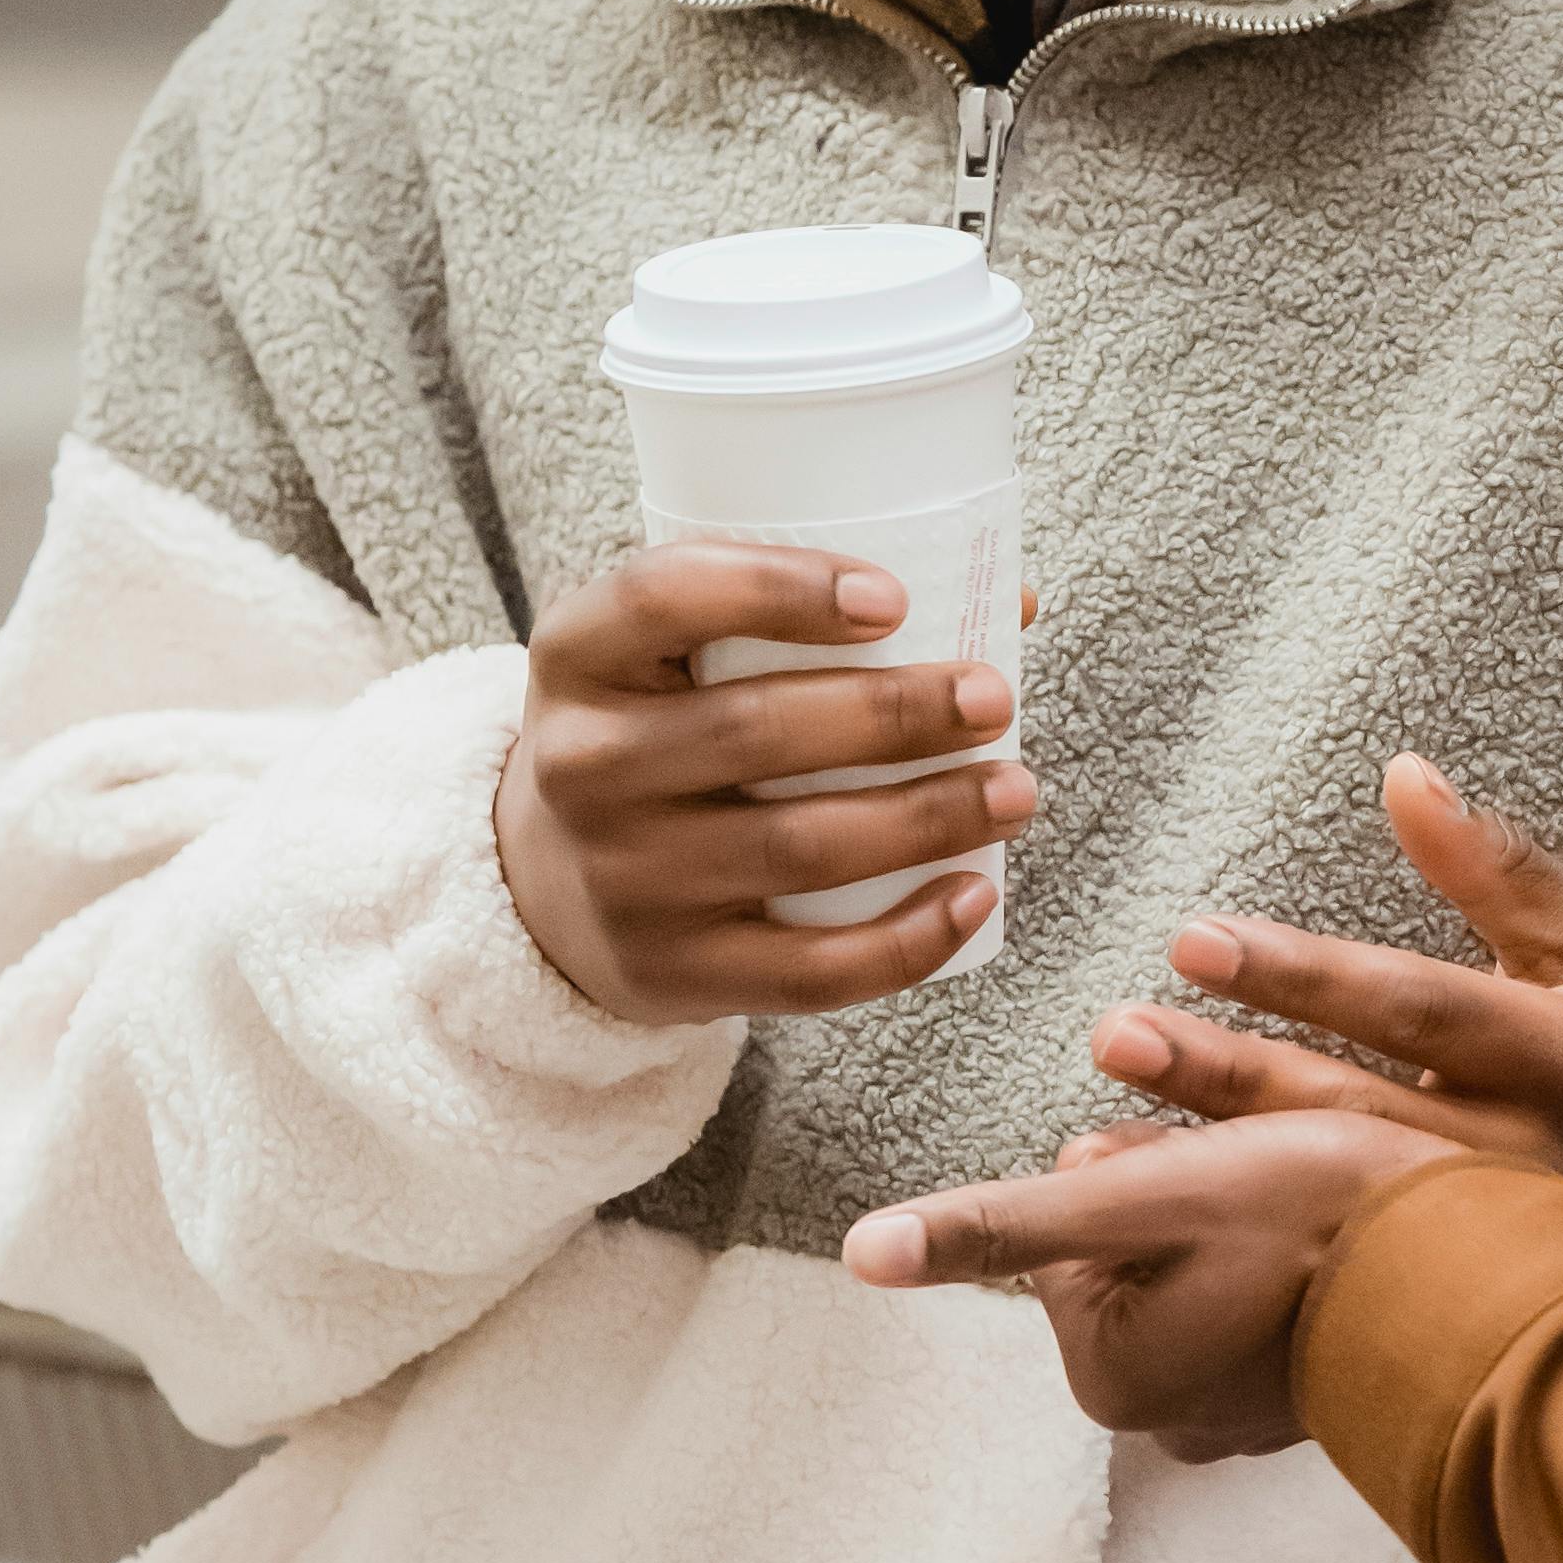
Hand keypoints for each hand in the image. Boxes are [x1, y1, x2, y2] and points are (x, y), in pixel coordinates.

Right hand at [494, 547, 1036, 1024]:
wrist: (546, 884)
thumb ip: (799, 615)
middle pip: (755, 730)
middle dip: (896, 713)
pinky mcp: (671, 973)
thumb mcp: (673, 657)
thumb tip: (1007, 601)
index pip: (665, 596)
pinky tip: (975, 895)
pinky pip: (807, 971)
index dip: (780, 589)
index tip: (893, 599)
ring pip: (798, 848)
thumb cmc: (657, 735)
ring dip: (928, 818)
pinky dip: (907, 939)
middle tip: (993, 699)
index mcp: (580, 654)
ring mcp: (624, 879)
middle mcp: (583, 766)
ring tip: (1015, 790)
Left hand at [846, 1101, 1443, 1456]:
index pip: (1074, 1217)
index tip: (1207, 1162)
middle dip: (1183, 1187)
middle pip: (1133, 1240)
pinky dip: (1287, 1254)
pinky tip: (1341, 1234)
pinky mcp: (1308, 1394)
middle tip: (1262, 1175)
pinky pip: (1263, 1294)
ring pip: (1200, 1257)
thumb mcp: (1144, 1193)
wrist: (1496, 1275)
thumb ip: (1002, 1220)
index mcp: (1110, 1374)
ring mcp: (1240, 1413)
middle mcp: (1164, 1415)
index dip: (1139, 1160)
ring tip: (1308, 1197)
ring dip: (1236, 1209)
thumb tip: (862, 1252)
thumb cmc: (1324, 1222)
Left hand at [1092, 757, 1562, 1268]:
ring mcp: (1478, 1244)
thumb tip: (1403, 775)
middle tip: (1115, 1031)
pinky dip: (1223, 1253)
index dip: (1307, 976)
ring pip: (1323, 1208)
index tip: (1194, 940)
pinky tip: (1135, 1227)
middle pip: (1352, 1114)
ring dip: (1204, 1173)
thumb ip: (1498, 866)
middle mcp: (1521, 1160)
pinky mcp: (1439, 1296)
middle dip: (1227, 1077)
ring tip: (1090, 1149)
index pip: (1418, 1007)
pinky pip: (1315, 1273)